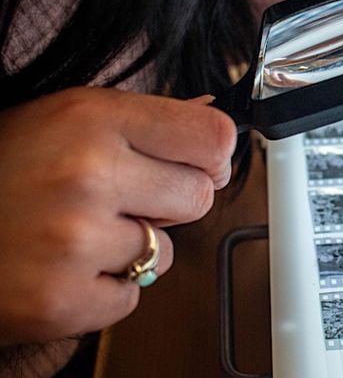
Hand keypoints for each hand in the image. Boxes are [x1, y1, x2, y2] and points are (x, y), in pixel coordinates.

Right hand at [0, 88, 235, 345]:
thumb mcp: (61, 120)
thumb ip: (139, 120)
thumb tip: (209, 111)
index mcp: (91, 118)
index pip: (213, 136)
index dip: (213, 156)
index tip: (200, 165)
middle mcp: (87, 173)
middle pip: (200, 195)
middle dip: (169, 203)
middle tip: (121, 201)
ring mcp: (75, 240)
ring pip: (165, 252)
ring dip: (132, 249)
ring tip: (76, 235)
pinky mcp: (64, 300)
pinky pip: (132, 297)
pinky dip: (104, 289)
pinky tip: (62, 268)